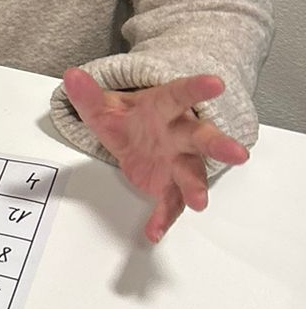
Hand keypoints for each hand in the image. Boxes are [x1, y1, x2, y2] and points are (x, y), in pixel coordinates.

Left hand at [61, 69, 248, 244]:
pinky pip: (170, 204)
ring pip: (192, 174)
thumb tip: (72, 77)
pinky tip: (155, 231)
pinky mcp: (169, 186)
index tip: (215, 83)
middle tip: (238, 154)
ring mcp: (177, 162)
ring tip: (198, 203)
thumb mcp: (103, 105)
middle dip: (218, 146)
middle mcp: (178, 134)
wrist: (135, 135)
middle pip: (202, 139)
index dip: (197, 89)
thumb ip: (88, 95)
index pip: (180, 95)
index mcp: (163, 109)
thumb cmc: (128, 117)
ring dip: (195, 188)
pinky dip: (164, 218)